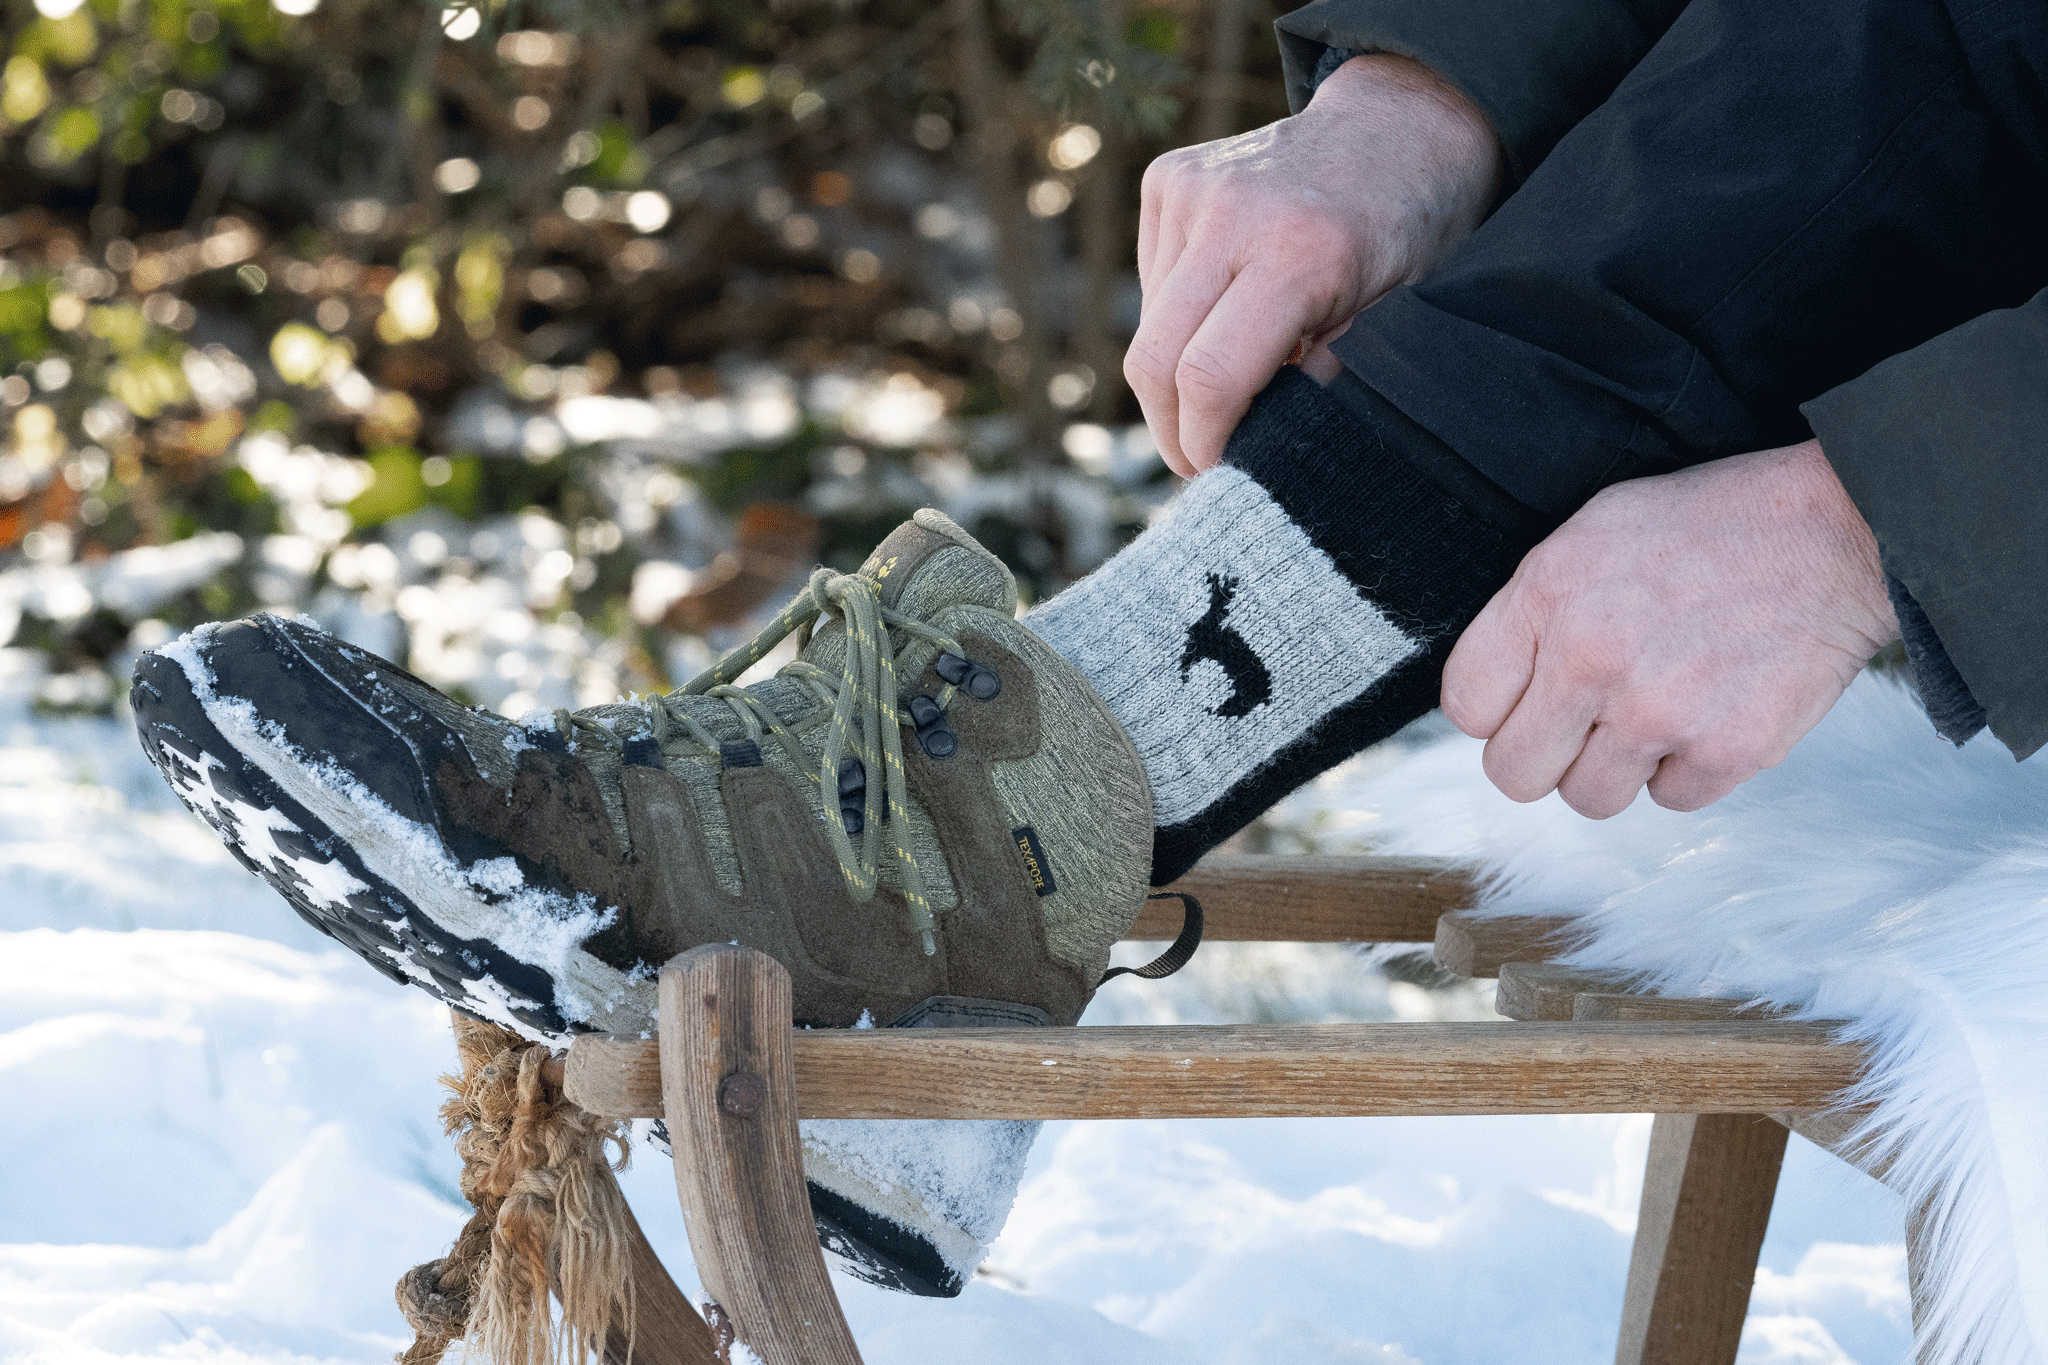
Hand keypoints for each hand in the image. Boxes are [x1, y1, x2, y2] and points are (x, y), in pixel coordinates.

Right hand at [1126, 53, 1502, 475]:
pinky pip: (1151, 284)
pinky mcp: (1167, 178)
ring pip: (1149, 327)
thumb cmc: (1406, 234)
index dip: (1202, 441)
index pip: (1209, 376)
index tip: (1216, 469)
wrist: (1399, 128)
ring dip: (1178, 371)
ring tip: (1237, 366)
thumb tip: (1264, 444)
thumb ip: (1333, 380)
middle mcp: (1233, 213)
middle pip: (1155, 360)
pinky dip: (1179, 317)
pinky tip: (1228, 305)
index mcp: (1299, 252)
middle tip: (1200, 457)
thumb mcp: (1397, 319)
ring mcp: (1192, 189)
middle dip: (1171, 427)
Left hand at [1440, 440, 1899, 817]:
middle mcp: (1591, 658)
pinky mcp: (1725, 750)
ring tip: (1652, 712)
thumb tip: (1491, 691)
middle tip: (1582, 725)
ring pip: (1588, 799)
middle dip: (1542, 756)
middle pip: (1513, 773)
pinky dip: (1686, 768)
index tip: (1527, 700)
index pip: (1467, 706)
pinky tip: (1708, 712)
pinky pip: (1669, 800)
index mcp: (1546, 595)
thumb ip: (1532, 611)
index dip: (1496, 709)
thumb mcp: (1592, 534)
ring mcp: (1658, 711)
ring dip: (1614, 768)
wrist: (1837, 531)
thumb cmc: (1710, 529)